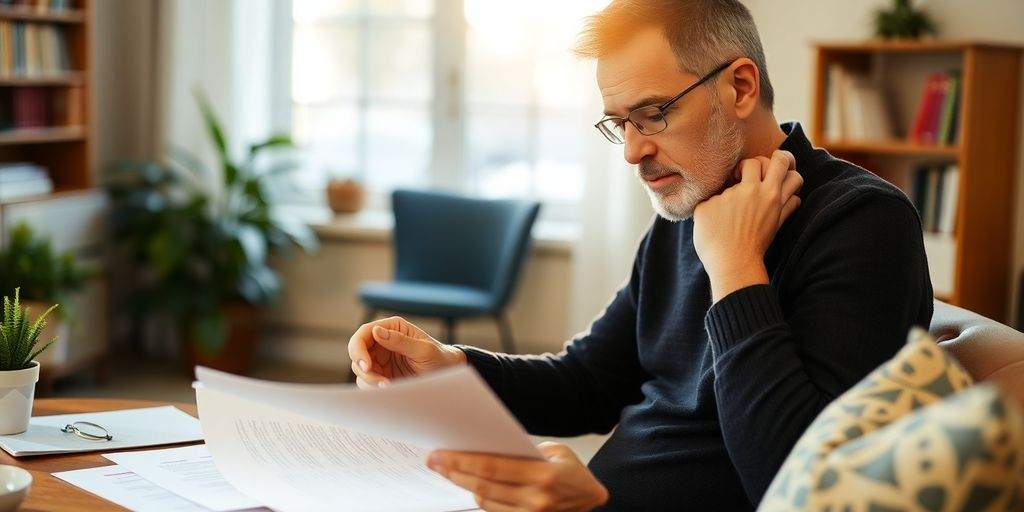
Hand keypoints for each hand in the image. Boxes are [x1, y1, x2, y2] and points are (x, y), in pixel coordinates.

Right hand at [348, 316, 465, 388]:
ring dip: (370, 379)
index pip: (364, 333)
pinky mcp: (381, 373)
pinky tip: (389, 388)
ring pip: (360, 368)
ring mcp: (380, 358)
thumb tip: (376, 332)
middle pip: (356, 351)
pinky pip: (367, 381)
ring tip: (388, 386)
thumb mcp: (423, 350)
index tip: (367, 365)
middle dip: (363, 367)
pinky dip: (373, 387)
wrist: (446, 374)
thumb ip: (400, 341)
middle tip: (378, 380)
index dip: (358, 348)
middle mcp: (382, 341)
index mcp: (392, 328)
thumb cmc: (438, 357)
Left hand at [428, 442, 608, 511]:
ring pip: (485, 501)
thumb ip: (524, 450)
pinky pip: (494, 511)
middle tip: (433, 460)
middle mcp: (536, 499)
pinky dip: (479, 498)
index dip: (464, 460)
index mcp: (544, 475)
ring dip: (462, 485)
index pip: (494, 467)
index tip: (442, 453)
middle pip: (484, 485)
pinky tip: (468, 485)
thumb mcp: (555, 451)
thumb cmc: (571, 471)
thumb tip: (487, 445)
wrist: (591, 499)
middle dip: (454, 472)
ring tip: (446, 470)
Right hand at [693, 150, 802, 301]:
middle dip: (773, 158)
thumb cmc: (714, 239)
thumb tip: (720, 189)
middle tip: (761, 169)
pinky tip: (779, 200)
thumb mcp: (703, 210)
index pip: (752, 162)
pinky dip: (791, 196)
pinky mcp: (781, 221)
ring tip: (776, 179)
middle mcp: (765, 194)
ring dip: (788, 175)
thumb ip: (713, 193)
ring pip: (796, 179)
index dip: (742, 165)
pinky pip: (796, 200)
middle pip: (781, 161)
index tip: (735, 177)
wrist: (733, 264)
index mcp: (746, 188)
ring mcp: (776, 207)